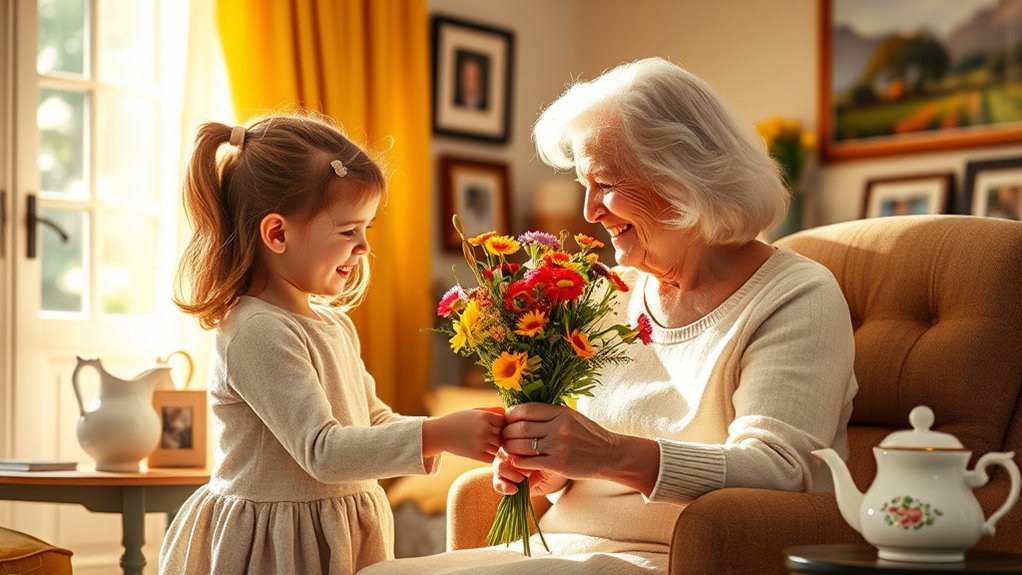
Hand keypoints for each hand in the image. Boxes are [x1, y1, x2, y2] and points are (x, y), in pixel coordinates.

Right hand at [422, 407, 503, 462]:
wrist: (440, 433)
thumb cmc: (458, 420)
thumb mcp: (473, 411)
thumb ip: (490, 410)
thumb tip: (506, 412)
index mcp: (484, 416)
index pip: (504, 421)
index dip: (501, 424)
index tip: (495, 426)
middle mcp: (484, 429)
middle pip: (503, 435)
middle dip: (499, 436)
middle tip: (492, 436)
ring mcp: (480, 443)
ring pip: (499, 447)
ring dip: (496, 447)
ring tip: (488, 444)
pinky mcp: (476, 455)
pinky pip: (492, 458)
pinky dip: (491, 456)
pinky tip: (485, 452)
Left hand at [502, 403, 660, 495]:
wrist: (609, 454)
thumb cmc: (588, 435)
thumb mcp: (571, 417)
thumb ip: (549, 413)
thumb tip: (521, 412)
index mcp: (561, 412)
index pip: (526, 410)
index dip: (511, 415)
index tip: (506, 420)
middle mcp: (559, 427)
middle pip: (520, 428)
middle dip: (507, 432)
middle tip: (502, 436)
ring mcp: (559, 446)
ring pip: (522, 445)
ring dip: (510, 447)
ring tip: (507, 449)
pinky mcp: (558, 464)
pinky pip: (530, 462)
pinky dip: (518, 462)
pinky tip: (516, 462)